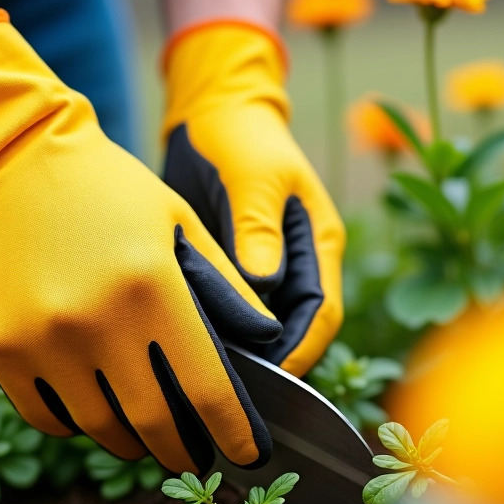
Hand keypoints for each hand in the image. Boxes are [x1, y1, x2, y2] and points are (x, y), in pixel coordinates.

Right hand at [0, 10, 282, 473]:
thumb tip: (267, 344)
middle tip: (195, 454)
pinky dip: (77, 422)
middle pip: (153, 423)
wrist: (10, 156)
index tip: (248, 453)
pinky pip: (47, 416)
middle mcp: (96, 321)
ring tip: (146, 429)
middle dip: (183, 450)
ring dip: (131, 440)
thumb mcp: (181, 222)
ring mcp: (42, 339)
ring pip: (99, 427)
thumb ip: (226, 288)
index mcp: (153, 288)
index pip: (207, 389)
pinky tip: (94, 406)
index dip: (233, 432)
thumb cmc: (109, 186)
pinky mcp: (0, 348)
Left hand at [160, 21, 344, 376]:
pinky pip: (230, 317)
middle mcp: (297, 266)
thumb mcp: (252, 175)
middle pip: (294, 333)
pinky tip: (183, 351)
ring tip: (201, 379)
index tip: (266, 377)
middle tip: (225, 391)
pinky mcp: (231, 274)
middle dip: (268, 365)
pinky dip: (213, 337)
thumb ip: (259, 226)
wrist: (211, 113)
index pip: (320, 314)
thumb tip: (264, 282)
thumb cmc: (239, 136)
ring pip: (261, 332)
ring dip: (238, 356)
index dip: (299, 351)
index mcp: (318, 245)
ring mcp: (265, 272)